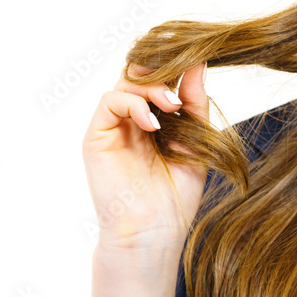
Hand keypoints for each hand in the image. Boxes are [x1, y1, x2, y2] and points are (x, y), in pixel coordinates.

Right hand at [82, 61, 208, 253]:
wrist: (153, 232)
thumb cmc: (175, 197)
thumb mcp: (196, 141)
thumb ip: (196, 104)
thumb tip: (199, 63)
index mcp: (155, 122)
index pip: (160, 80)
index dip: (175, 69)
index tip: (198, 64)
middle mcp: (132, 120)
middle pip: (140, 74)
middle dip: (162, 72)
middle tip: (182, 86)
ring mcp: (113, 127)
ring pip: (126, 83)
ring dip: (153, 88)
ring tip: (173, 106)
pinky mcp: (97, 136)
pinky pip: (110, 101)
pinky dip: (134, 103)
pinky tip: (153, 124)